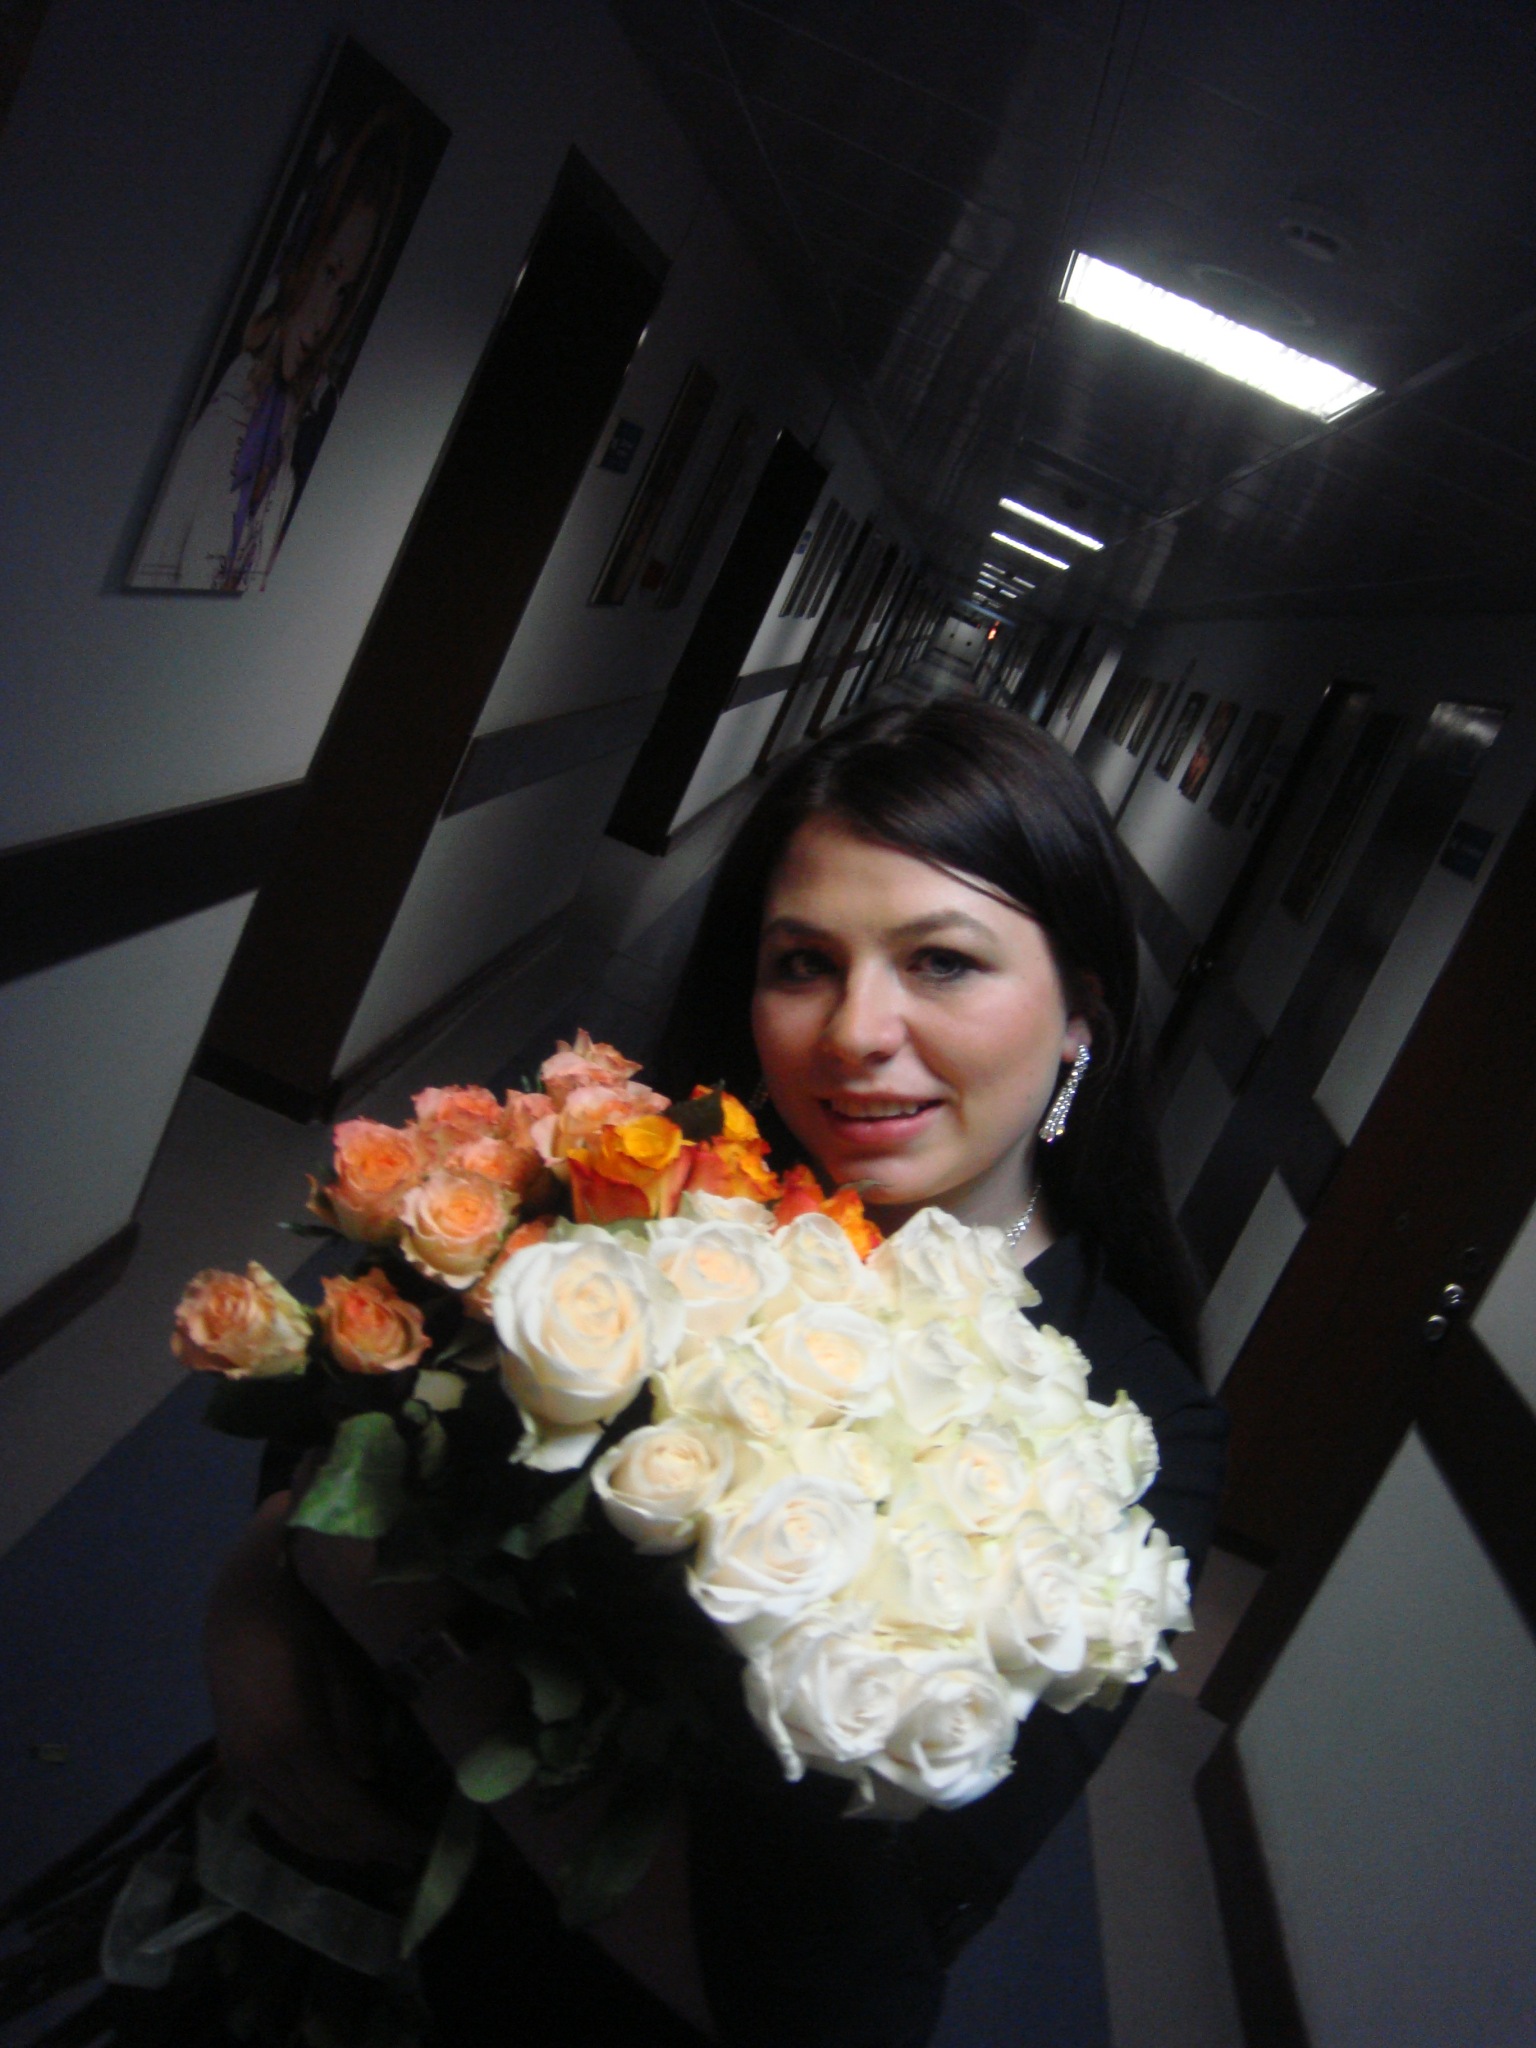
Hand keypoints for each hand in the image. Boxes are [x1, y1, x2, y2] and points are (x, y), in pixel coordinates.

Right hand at [204, 1492, 426, 1867]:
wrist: (243, 1584)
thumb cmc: (305, 1606)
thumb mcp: (343, 1655)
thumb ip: (354, 1720)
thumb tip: (368, 1776)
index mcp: (288, 1738)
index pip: (342, 1809)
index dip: (381, 1833)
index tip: (420, 1843)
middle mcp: (256, 1763)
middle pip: (315, 1827)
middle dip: (364, 1847)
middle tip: (409, 1851)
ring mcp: (238, 1764)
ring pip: (289, 1828)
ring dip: (335, 1845)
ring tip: (380, 1846)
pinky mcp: (231, 1758)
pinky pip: (271, 1812)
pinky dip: (306, 1829)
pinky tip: (336, 1828)